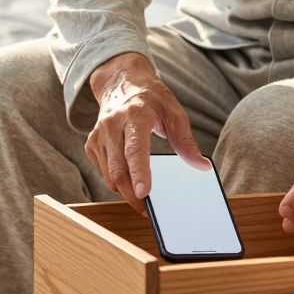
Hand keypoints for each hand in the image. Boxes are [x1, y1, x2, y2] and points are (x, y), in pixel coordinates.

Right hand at [87, 52, 208, 214]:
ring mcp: (98, 136)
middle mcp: (112, 125)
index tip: (145, 194)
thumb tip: (201, 166)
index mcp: (134, 115)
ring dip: (125, 191)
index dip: (139, 173)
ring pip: (109, 175)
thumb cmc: (150, 98)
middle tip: (148, 210)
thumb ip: (186, 141)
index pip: (135, 149)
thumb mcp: (174, 112)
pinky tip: (130, 180)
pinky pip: (104, 171)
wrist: (121, 83)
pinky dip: (117, 181)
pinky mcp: (91, 144)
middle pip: (119, 169)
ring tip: (143, 200)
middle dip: (132, 195)